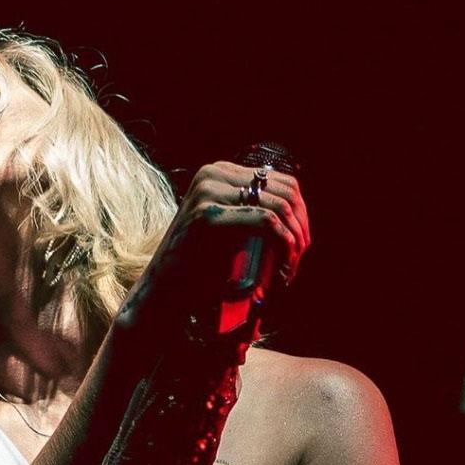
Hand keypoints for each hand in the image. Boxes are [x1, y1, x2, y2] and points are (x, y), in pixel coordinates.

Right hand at [115, 160, 311, 339]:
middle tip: (298, 259)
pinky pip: (265, 222)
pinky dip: (282, 244)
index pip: (282, 180)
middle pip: (285, 191)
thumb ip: (251, 210)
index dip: (301, 214)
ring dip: (294, 240)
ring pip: (279, 206)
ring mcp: (207, 193)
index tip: (301, 245)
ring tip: (289, 268)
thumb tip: (297, 208)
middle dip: (301, 227)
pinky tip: (282, 266)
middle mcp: (212, 175)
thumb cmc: (197, 266)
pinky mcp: (207, 216)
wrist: (163, 291)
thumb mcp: (229, 229)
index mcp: (219, 173)